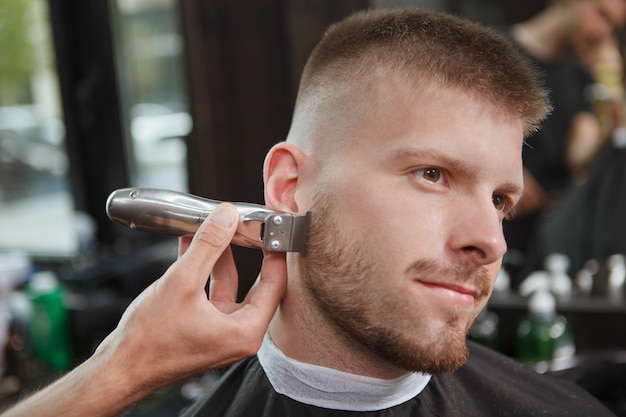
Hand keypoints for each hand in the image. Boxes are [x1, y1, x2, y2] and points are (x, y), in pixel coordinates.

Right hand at [1, 203, 286, 416]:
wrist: (119, 369)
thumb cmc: (149, 341)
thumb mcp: (182, 282)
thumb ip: (208, 246)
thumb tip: (226, 217)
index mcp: (245, 331)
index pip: (275, 284)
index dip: (275, 254)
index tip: (272, 231)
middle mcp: (238, 335)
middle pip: (255, 284)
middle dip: (246, 252)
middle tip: (245, 227)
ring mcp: (221, 333)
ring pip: (230, 287)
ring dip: (219, 258)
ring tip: (213, 231)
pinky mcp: (204, 329)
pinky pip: (211, 294)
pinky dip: (203, 272)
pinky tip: (190, 247)